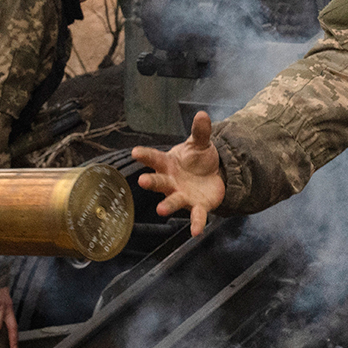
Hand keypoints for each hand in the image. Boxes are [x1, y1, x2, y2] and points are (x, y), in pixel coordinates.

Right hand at [133, 111, 225, 235]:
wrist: (212, 175)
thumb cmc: (197, 159)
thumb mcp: (200, 143)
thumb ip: (200, 131)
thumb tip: (202, 114)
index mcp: (168, 164)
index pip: (154, 158)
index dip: (145, 155)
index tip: (135, 152)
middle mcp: (171, 181)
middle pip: (158, 182)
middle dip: (151, 182)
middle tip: (142, 181)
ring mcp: (182, 195)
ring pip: (173, 201)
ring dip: (167, 205)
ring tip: (161, 210)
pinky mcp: (197, 206)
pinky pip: (196, 216)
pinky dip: (197, 224)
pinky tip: (197, 232)